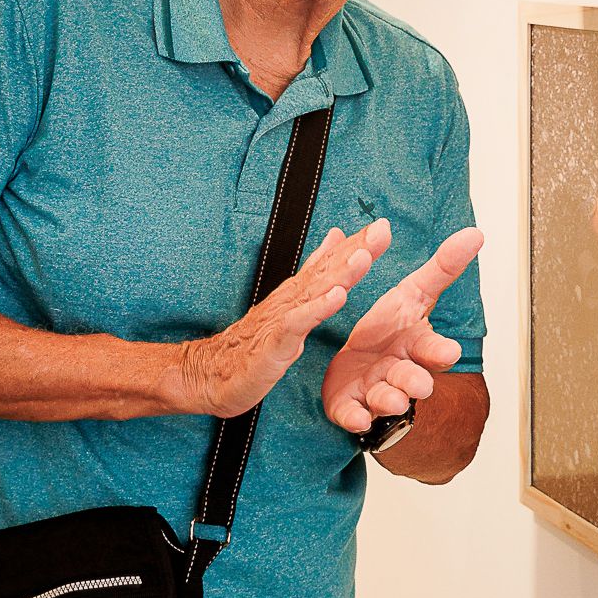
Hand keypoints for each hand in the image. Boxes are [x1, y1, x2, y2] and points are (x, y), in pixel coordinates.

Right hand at [180, 220, 390, 417]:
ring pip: (317, 290)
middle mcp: (293, 298)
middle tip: (382, 229)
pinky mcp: (275, 340)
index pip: (332, 262)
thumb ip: (315, 270)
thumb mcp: (292, 304)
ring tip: (364, 256)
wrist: (214, 372)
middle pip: (329, 269)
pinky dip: (318, 308)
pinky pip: (299, 322)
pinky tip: (337, 297)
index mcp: (300, 292)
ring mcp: (283, 317)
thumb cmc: (254, 342)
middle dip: (357, 248)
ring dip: (341, 272)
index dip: (358, 244)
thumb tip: (336, 237)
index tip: (383, 226)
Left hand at [321, 226, 483, 433]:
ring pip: (386, 399)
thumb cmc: (389, 332)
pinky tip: (355, 418)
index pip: (433, 349)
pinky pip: (353, 415)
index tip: (449, 353)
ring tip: (389, 399)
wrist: (359, 370)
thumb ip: (443, 268)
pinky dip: (355, 418)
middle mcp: (400, 372)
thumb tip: (476, 233)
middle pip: (413, 379)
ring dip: (389, 400)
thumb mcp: (413, 295)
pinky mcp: (350, 407)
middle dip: (416, 381)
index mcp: (416, 346)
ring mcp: (376, 392)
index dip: (440, 352)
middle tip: (419, 384)